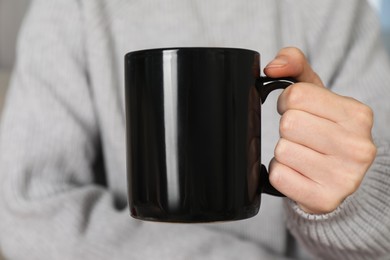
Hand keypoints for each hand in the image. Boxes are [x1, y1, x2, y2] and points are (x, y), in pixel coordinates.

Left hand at [264, 47, 376, 213]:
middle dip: (286, 128)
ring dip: (284, 152)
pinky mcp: (325, 199)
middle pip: (288, 124)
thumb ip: (295, 64)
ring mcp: (344, 177)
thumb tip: (272, 66)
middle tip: (301, 136)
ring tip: (302, 155)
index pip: (297, 96)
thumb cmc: (324, 130)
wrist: (336, 177)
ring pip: (282, 151)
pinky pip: (279, 177)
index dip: (288, 102)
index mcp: (358, 114)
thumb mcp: (316, 93)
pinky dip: (281, 173)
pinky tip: (298, 173)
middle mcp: (358, 146)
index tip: (298, 111)